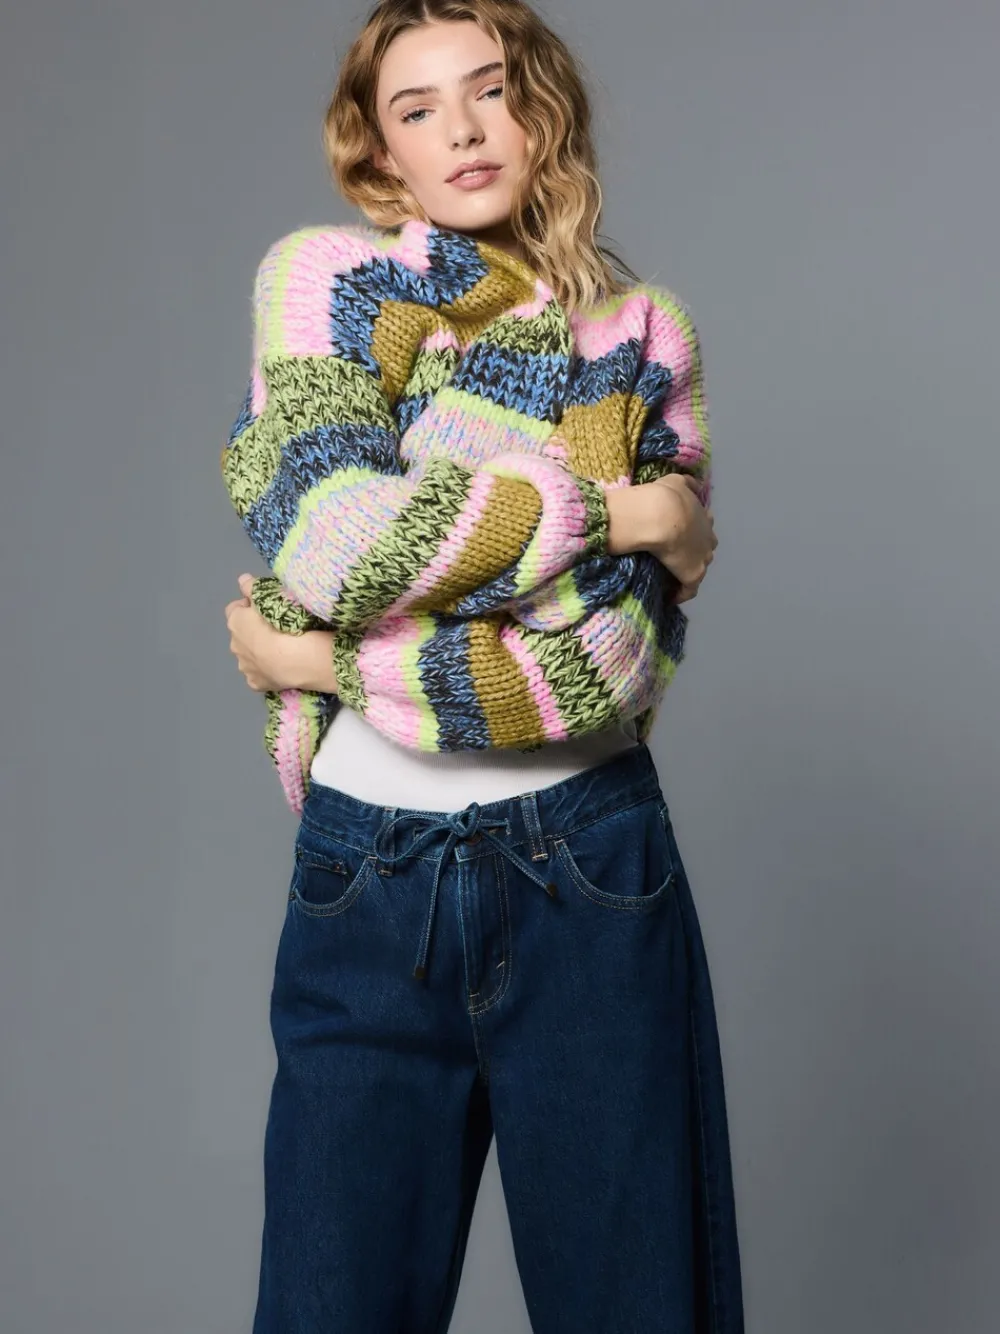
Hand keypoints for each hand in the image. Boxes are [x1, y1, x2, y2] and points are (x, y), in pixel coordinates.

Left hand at [224, 573, 306, 691]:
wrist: (298, 658)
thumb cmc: (285, 622)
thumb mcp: (270, 598)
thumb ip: (253, 588)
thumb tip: (242, 579)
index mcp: (236, 622)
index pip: (234, 608)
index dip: (249, 606)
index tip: (265, 607)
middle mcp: (234, 645)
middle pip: (242, 634)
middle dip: (254, 631)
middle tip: (276, 628)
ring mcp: (245, 667)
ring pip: (249, 656)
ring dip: (260, 652)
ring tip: (283, 649)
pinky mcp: (256, 684)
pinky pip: (259, 675)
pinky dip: (267, 671)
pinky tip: (281, 668)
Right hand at [646, 475, 717, 603]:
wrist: (660, 515)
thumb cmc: (664, 497)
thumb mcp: (675, 481)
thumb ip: (686, 484)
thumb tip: (694, 485)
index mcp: (704, 517)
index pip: (703, 527)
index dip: (692, 531)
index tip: (679, 534)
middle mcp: (708, 538)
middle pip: (705, 547)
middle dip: (694, 551)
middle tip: (674, 554)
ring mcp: (703, 559)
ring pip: (699, 567)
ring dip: (687, 570)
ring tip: (671, 575)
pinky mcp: (693, 576)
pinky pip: (689, 590)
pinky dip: (681, 594)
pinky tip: (670, 598)